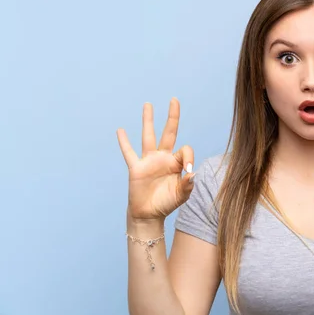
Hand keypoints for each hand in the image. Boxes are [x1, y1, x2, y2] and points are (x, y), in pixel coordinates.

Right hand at [117, 98, 194, 220]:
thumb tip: (192, 173)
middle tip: (174, 100)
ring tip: (148, 104)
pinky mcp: (136, 168)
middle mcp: (163, 157)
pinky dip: (124, 142)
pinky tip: (120, 130)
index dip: (189, 157)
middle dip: (172, 117)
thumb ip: (188, 184)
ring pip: (148, 136)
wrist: (149, 215)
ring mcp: (149, 161)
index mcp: (176, 162)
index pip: (185, 149)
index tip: (188, 170)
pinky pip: (129, 152)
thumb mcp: (182, 195)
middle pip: (169, 132)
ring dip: (148, 120)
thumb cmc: (167, 203)